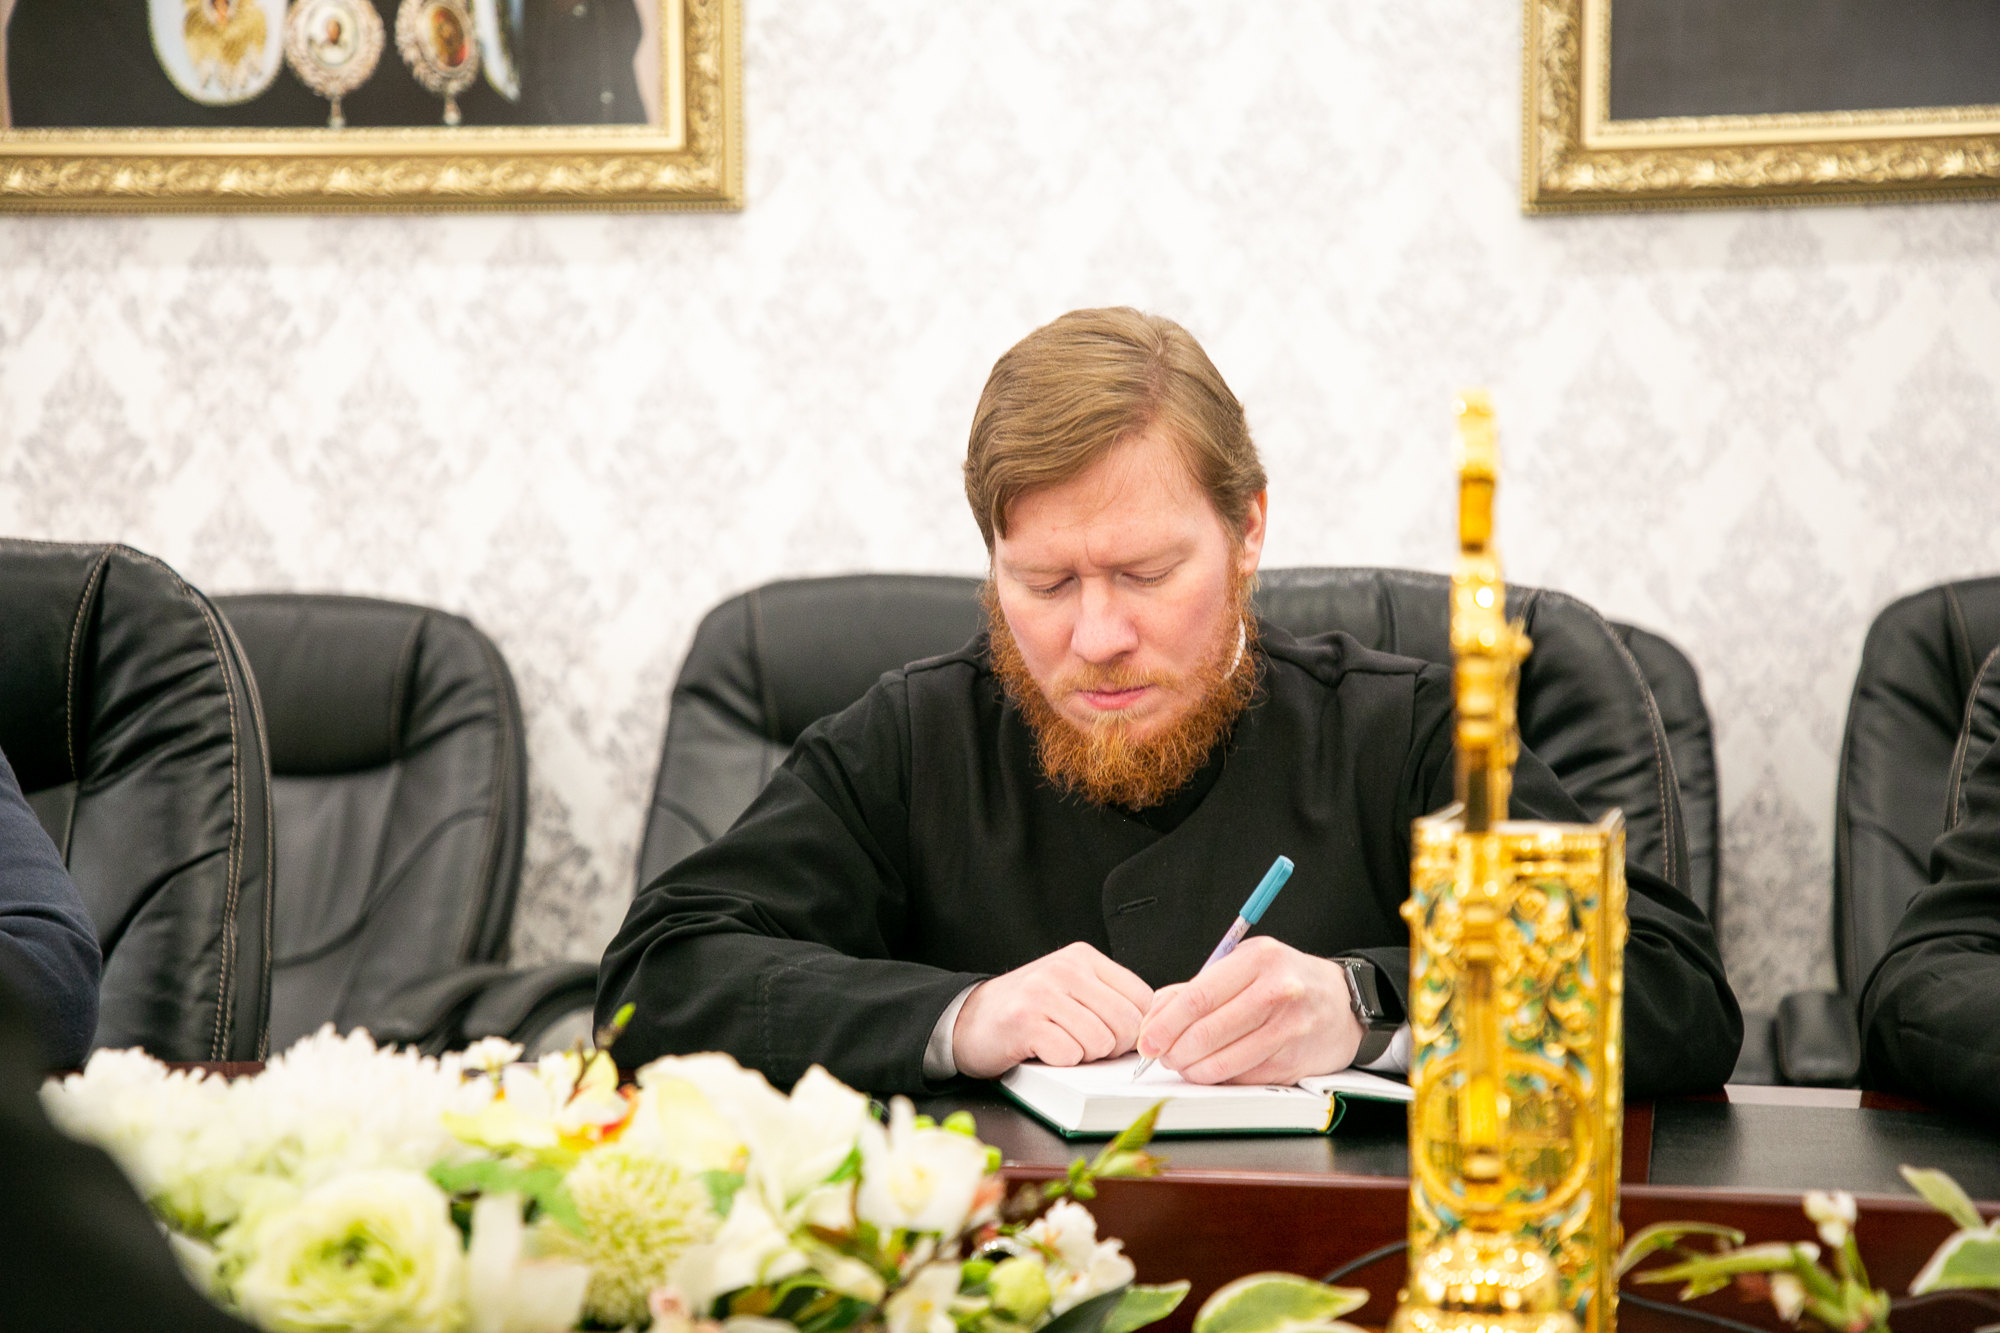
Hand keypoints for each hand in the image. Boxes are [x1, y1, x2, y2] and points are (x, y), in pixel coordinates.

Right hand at [952, 942, 1154, 1078]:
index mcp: (1083, 957)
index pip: (1142, 998)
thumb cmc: (1026, 1010)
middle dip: (1111, 1046)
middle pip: (1126, 1024)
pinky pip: (1069, 1055)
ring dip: (1083, 1055)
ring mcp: (1044, 993)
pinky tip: (1042, 1049)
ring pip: (1100, 1042)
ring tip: (1059, 1042)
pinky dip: (1060, 1062)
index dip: (1135, 1029)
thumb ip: (1109, 999)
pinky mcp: (1025, 1022)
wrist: (967, 1019)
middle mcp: (1065, 969)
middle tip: (1082, 1043)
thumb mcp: (1072, 989)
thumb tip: (1153, 1029)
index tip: (1114, 1036)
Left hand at [1134, 937, 1361, 1084]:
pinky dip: (1218, 1077)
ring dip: (1192, 1069)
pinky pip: (1241, 1077)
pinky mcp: (1293, 1062)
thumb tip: (1153, 1017)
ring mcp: (1288, 1029)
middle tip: (1163, 1055)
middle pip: (1207, 1032)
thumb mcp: (1243, 966)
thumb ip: (1195, 987)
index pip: (1198, 996)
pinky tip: (1212, 1068)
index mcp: (1258, 959)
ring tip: (1183, 1063)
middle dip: (1174, 1050)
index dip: (1165, 1024)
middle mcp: (1277, 991)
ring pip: (1222, 1061)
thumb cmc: (1286, 981)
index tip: (1147, 1039)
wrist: (1343, 1004)